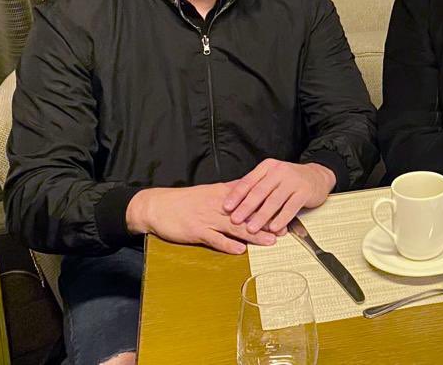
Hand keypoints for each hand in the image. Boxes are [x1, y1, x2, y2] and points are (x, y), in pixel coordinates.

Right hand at [125, 183, 276, 254]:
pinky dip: (227, 245)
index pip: (250, 199)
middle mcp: (218, 206)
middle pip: (247, 214)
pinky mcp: (196, 231)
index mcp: (223, 194)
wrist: (158, 206)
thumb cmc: (185, 201)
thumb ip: (230, 193)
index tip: (284, 211)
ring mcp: (207, 219)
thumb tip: (251, 192)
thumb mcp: (209, 192)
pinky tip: (240, 251)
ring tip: (270, 241)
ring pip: (235, 227)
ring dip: (254, 235)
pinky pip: (214, 239)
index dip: (268, 206)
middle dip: (267, 222)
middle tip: (284, 230)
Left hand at [222, 159, 336, 234]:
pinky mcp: (304, 192)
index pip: (249, 181)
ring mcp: (293, 181)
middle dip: (246, 207)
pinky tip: (274, 228)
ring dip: (262, 216)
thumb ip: (256, 187)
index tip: (226, 207)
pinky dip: (281, 218)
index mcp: (267, 167)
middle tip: (235, 220)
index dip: (237, 195)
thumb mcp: (272, 177)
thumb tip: (233, 203)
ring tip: (252, 228)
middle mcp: (279, 171)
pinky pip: (291, 207)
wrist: (317, 176)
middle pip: (260, 191)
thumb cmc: (289, 180)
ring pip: (274, 201)